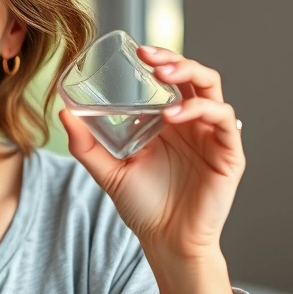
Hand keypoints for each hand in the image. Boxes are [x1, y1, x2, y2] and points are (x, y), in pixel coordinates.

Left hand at [60, 47, 243, 293]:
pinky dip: (201, 110)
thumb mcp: (109, 171)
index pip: (172, 78)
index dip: (159, 59)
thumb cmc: (143, 207)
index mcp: (170, 121)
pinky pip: (224, 120)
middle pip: (194, 75)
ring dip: (189, 76)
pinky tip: (175, 115)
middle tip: (150, 57)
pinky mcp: (228, 153)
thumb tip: (63, 112)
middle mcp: (194, 123)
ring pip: (211, 90)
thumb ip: (86, 145)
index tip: (137, 50)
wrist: (165, 243)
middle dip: (175, 59)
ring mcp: (213, 136)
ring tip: (164, 76)